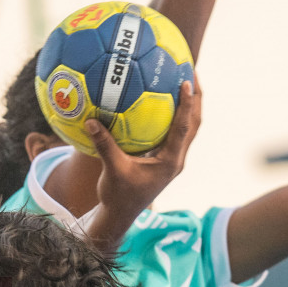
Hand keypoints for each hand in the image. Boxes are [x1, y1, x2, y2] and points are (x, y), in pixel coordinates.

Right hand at [82, 78, 201, 250]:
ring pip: (188, 127)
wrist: (121, 215)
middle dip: (196, 98)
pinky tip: (160, 101)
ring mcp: (172, 159)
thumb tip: (90, 121)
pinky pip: (173, 132)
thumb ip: (104, 146)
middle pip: (195, 123)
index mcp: (170, 161)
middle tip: (191, 71)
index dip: (188, 103)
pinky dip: (173, 115)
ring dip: (189, 105)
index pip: (184, 127)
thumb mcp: (111, 170)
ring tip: (184, 80)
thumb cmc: (118, 196)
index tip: (188, 80)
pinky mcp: (164, 159)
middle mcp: (176, 158)